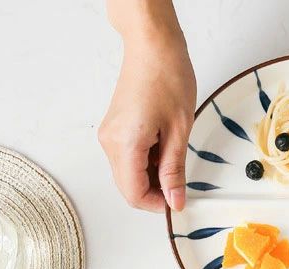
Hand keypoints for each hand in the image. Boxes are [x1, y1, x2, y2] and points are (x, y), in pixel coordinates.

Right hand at [98, 29, 194, 212]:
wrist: (152, 44)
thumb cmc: (167, 75)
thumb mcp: (179, 130)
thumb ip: (174, 170)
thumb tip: (175, 201)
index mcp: (125, 144)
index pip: (134, 195)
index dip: (157, 205)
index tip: (177, 203)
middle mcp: (110, 143)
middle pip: (129, 188)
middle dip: (155, 193)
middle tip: (180, 185)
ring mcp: (109, 136)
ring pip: (128, 175)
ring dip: (152, 178)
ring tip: (173, 158)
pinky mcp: (114, 130)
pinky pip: (127, 160)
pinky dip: (146, 164)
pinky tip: (163, 149)